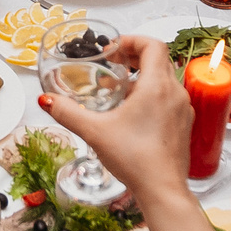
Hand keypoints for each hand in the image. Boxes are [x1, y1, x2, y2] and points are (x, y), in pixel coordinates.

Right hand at [35, 34, 196, 204]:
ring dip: (143, 79)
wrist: (163, 190)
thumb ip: (67, 113)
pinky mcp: (184, 126)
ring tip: (119, 91)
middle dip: (135, 58)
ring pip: (165, 81)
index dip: (133, 40)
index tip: (114, 48)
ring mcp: (183, 110)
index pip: (153, 45)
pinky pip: (170, 100)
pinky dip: (153, 97)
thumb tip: (46, 100)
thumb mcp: (94, 131)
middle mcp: (176, 93)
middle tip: (114, 64)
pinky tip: (133, 114)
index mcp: (158, 86)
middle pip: (159, 60)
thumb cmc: (135, 159)